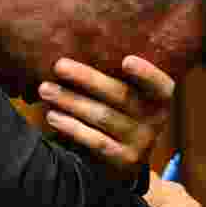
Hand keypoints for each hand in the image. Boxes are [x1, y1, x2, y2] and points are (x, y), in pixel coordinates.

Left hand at [37, 55, 174, 182]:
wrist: (123, 161)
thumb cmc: (118, 113)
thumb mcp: (127, 95)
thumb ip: (114, 76)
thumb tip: (77, 44)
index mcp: (159, 98)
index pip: (159, 84)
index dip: (146, 73)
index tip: (126, 60)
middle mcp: (154, 120)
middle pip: (120, 95)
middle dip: (87, 78)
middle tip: (59, 65)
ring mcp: (140, 142)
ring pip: (102, 116)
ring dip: (70, 101)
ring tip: (45, 89)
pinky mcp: (122, 160)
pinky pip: (94, 140)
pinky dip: (71, 126)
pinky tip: (52, 116)